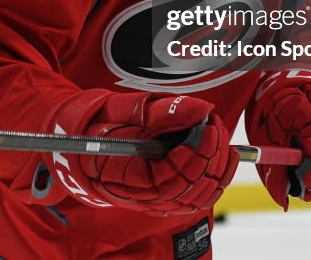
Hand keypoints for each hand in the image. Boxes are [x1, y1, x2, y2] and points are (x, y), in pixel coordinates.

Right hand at [43, 90, 237, 215]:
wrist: (85, 139)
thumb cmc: (101, 124)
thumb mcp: (124, 110)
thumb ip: (163, 111)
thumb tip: (202, 109)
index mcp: (127, 178)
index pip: (172, 178)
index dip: (196, 153)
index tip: (209, 126)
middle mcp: (144, 197)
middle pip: (190, 188)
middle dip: (210, 155)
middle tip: (215, 124)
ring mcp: (158, 201)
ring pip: (200, 194)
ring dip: (217, 165)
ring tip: (218, 134)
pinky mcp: (169, 197)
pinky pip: (200, 195)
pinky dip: (217, 176)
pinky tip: (225, 154)